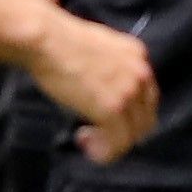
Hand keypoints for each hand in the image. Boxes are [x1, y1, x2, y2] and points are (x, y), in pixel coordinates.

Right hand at [28, 12, 156, 163]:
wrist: (44, 39)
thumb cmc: (56, 42)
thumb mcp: (96, 48)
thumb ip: (109, 68)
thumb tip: (103, 91)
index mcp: (137, 55)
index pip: (146, 96)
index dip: (128, 114)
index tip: (106, 120)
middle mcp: (140, 73)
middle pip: (145, 119)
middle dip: (122, 133)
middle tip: (95, 135)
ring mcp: (129, 92)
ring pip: (133, 135)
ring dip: (111, 144)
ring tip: (87, 141)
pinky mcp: (113, 108)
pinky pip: (119, 143)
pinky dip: (105, 153)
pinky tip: (86, 146)